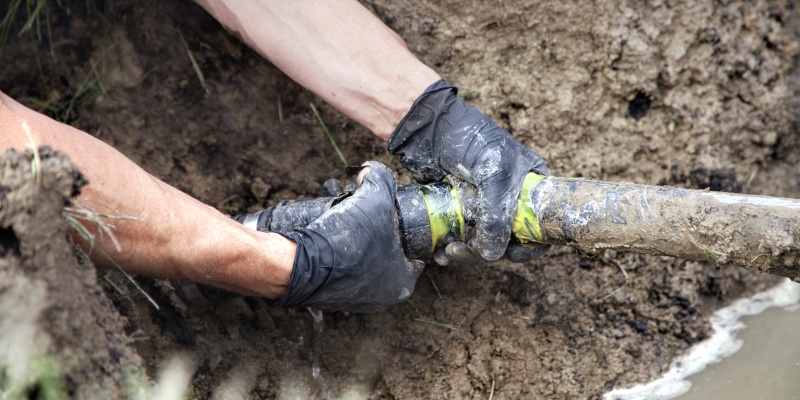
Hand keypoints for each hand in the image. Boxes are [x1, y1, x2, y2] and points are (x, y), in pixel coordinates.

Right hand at [272, 162, 424, 312]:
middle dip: (377, 234)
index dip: (404, 230)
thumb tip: (371, 170)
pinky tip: (330, 239)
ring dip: (356, 244)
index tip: (392, 217)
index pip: (414, 253)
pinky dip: (337, 256)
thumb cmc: (346, 240)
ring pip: (363, 263)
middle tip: (364, 216)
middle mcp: (381, 297)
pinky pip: (341, 271)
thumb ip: (381, 179)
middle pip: (387, 256)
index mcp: (402, 282)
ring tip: (345, 223)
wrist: (300, 265)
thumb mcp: (374, 198)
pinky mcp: (330, 297)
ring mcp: (355, 300)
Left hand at [388, 80, 547, 261]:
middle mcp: (509, 197)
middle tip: (467, 250)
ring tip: (448, 252)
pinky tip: (440, 252)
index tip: (511, 254)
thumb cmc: (468, 138)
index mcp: (530, 184)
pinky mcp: (459, 209)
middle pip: (509, 239)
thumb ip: (497, 214)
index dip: (529, 245)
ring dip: (467, 253)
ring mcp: (483, 204)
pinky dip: (452, 248)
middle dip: (489, 250)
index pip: (540, 224)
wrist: (427, 126)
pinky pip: (461, 237)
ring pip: (483, 242)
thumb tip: (491, 254)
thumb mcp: (493, 173)